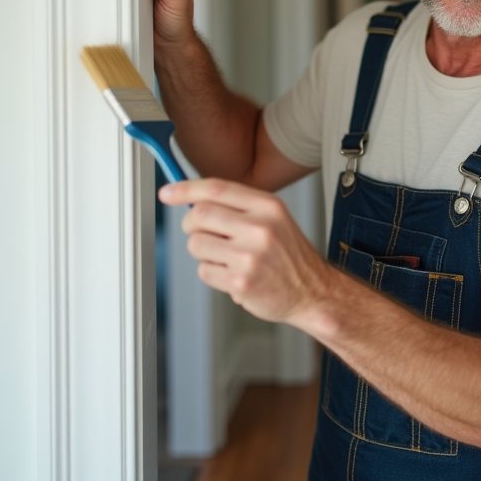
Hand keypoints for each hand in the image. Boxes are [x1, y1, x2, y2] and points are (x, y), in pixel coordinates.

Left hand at [159, 178, 332, 324]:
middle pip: (199, 215)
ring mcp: (249, 257)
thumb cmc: (289, 256)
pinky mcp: (240, 282)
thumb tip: (194, 199)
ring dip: (202, 251)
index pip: (217, 189)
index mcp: (268, 207)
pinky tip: (232, 274)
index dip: (186, 189)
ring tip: (226, 257)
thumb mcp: (274, 218)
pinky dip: (212, 273)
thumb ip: (239, 206)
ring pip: (196, 245)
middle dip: (191, 224)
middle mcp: (260, 228)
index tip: (168, 193)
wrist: (312, 291)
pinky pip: (204, 271)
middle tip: (202, 232)